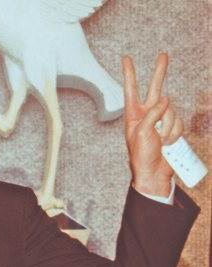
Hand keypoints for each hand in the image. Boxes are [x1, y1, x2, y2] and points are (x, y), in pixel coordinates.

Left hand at [122, 53, 183, 196]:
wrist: (154, 172)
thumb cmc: (142, 154)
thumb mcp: (142, 132)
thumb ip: (153, 113)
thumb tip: (166, 100)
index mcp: (133, 114)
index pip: (131, 90)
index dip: (130, 74)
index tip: (126, 58)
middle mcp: (147, 114)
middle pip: (155, 88)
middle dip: (159, 72)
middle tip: (163, 55)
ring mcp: (161, 120)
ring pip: (171, 110)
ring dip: (168, 127)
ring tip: (160, 141)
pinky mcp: (172, 127)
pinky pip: (178, 122)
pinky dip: (175, 132)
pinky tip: (168, 142)